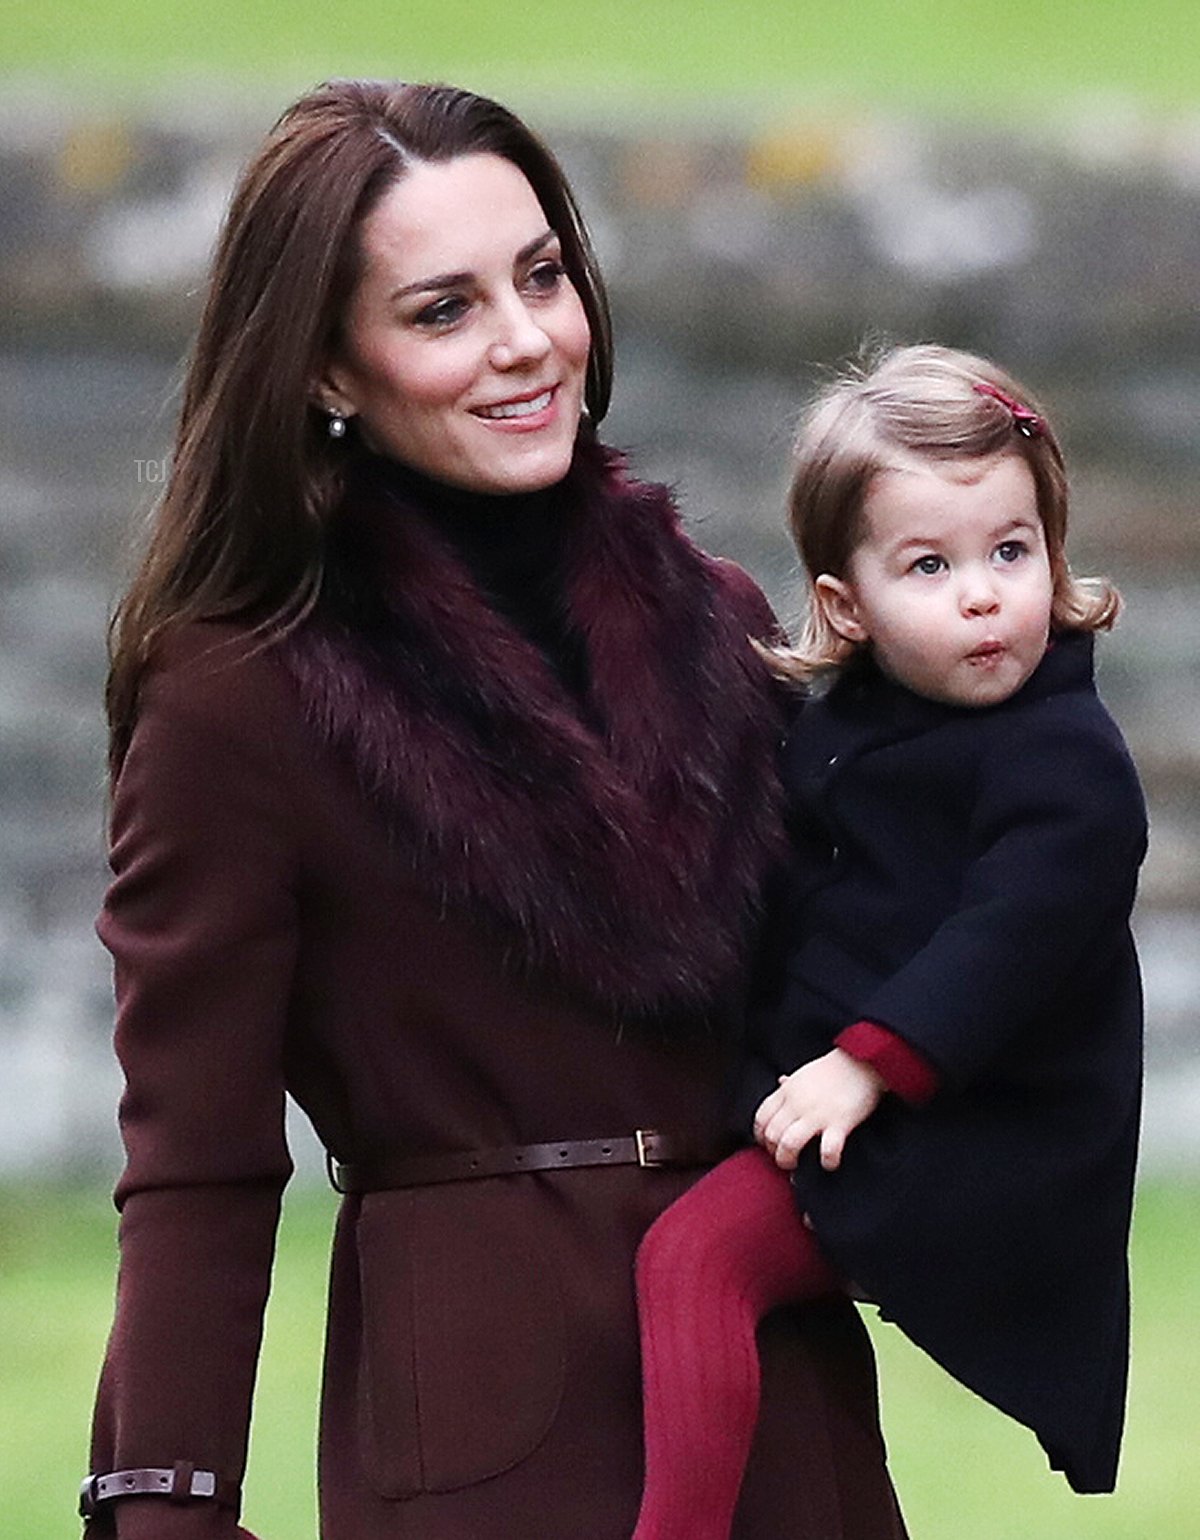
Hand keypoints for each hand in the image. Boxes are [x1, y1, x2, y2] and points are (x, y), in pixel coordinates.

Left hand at [753, 1049, 884, 1171]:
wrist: (863, 1060)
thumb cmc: (835, 1068)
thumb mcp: (806, 1071)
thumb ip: (791, 1082)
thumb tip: (780, 1081)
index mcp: (788, 1090)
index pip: (762, 1117)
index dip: (761, 1136)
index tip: (768, 1144)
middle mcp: (798, 1103)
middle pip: (772, 1134)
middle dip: (774, 1152)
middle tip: (785, 1158)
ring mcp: (818, 1113)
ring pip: (789, 1144)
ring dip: (789, 1160)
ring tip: (797, 1166)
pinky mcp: (840, 1122)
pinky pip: (828, 1149)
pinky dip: (827, 1161)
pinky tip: (830, 1163)